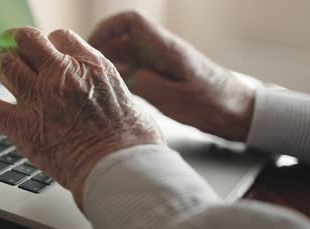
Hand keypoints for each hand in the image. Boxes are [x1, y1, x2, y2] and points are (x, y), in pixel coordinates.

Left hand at [0, 27, 163, 208]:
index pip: (60, 37)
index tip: (45, 52)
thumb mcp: (132, 104)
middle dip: (13, 41)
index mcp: (90, 65)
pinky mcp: (23, 125)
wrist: (121, 168)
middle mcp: (62, 73)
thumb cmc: (133, 143)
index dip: (49, 43)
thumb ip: (115, 95)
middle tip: (7, 48)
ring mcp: (40, 97)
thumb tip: (118, 104)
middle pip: (26, 40)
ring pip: (3, 64)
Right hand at [89, 11, 255, 141]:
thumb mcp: (176, 98)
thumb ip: (145, 84)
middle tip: (84, 68)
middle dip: (102, 48)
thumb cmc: (213, 104)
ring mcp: (162, 62)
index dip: (107, 28)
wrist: (238, 111)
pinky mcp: (164, 75)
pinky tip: (113, 90)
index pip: (131, 22)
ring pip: (128, 53)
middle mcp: (162, 50)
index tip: (90, 44)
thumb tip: (121, 76)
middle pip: (124, 37)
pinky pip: (136, 68)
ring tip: (93, 81)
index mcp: (166, 49)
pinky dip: (121, 74)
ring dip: (109, 62)